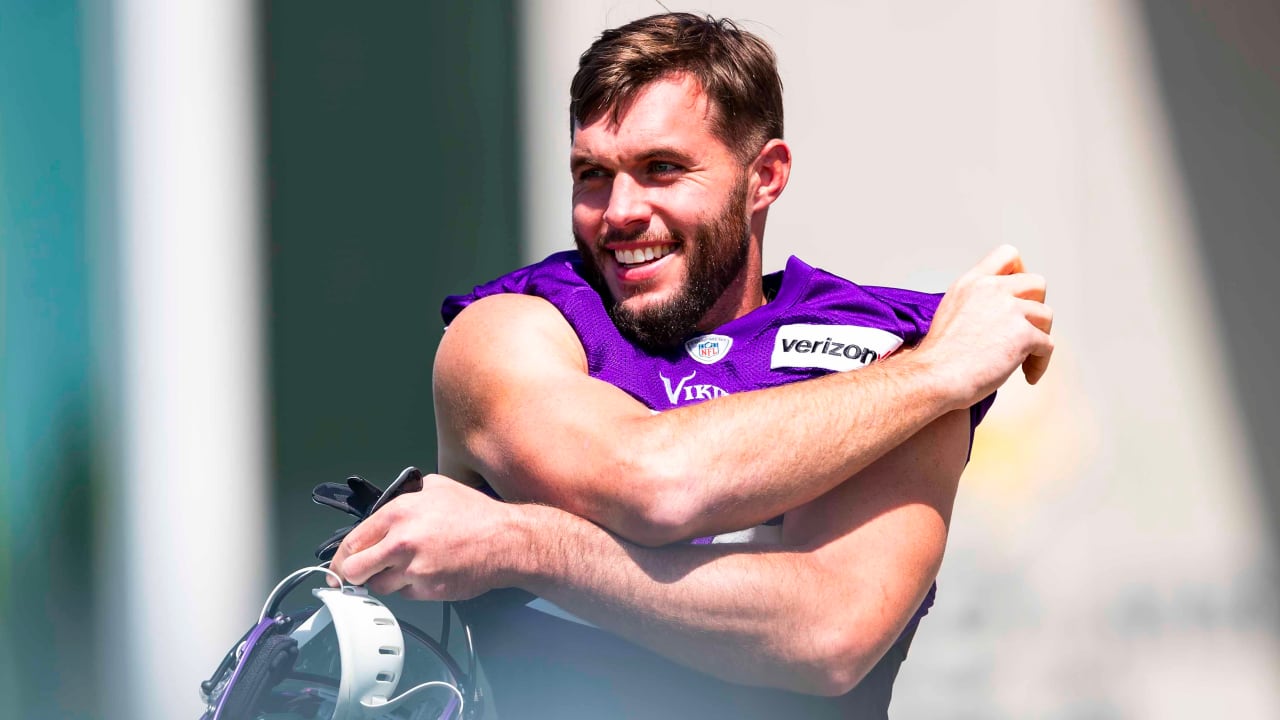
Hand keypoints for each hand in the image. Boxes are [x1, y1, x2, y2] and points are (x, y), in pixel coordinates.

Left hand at [328, 473, 516, 600]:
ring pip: (379, 586)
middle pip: (354, 570)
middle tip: (359, 575)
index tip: (338, 567)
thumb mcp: (437, 487)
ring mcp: (414, 569)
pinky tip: (428, 572)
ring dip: (386, 580)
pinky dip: (411, 588)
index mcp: (398, 514)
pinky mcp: (428, 590)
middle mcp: (401, 542)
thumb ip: (406, 496)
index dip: (340, 558)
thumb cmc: (476, 514)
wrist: (506, 541)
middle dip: (352, 575)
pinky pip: (406, 595)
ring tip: (407, 567)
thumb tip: (388, 507)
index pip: (351, 542)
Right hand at [915, 245, 1053, 407]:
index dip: (1021, 272)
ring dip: (1039, 337)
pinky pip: (1047, 346)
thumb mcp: (950, 313)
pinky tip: (1027, 375)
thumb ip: (976, 304)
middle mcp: (991, 289)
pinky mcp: (1023, 334)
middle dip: (1037, 305)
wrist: (935, 377)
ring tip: (1025, 359)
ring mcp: (1009, 310)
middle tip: (1026, 327)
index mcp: (971, 283)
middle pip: (1037, 283)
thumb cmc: (938, 357)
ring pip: (1045, 315)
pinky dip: (1040, 363)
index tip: (1018, 294)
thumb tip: (998, 317)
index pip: (1007, 255)